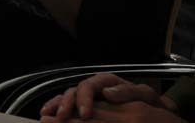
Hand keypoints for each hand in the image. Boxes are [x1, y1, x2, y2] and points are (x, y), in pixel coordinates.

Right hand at [40, 73, 176, 120]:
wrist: (152, 112)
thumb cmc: (149, 104)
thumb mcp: (145, 96)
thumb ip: (129, 91)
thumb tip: (108, 92)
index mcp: (106, 82)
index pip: (89, 86)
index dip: (84, 99)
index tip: (85, 114)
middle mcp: (93, 87)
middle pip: (74, 91)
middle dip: (66, 104)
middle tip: (63, 118)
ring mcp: (86, 97)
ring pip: (66, 97)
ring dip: (56, 105)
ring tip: (47, 116)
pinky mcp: (82, 106)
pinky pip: (65, 104)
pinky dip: (54, 107)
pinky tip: (46, 113)